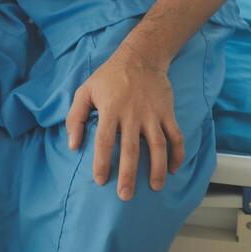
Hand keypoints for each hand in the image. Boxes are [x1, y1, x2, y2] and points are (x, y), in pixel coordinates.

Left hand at [65, 46, 184, 200]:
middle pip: (131, 149)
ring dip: (157, 169)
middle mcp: (132, 113)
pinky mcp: (167, 112)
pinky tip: (173, 169)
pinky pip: (176, 136)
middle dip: (129, 175)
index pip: (105, 141)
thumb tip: (73, 145)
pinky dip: (178, 154)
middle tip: (125, 195)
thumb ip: (75, 117)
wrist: (141, 56)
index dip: (102, 162)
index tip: (101, 180)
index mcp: (110, 109)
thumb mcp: (85, 90)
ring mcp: (152, 114)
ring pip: (158, 146)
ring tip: (155, 187)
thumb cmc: (110, 76)